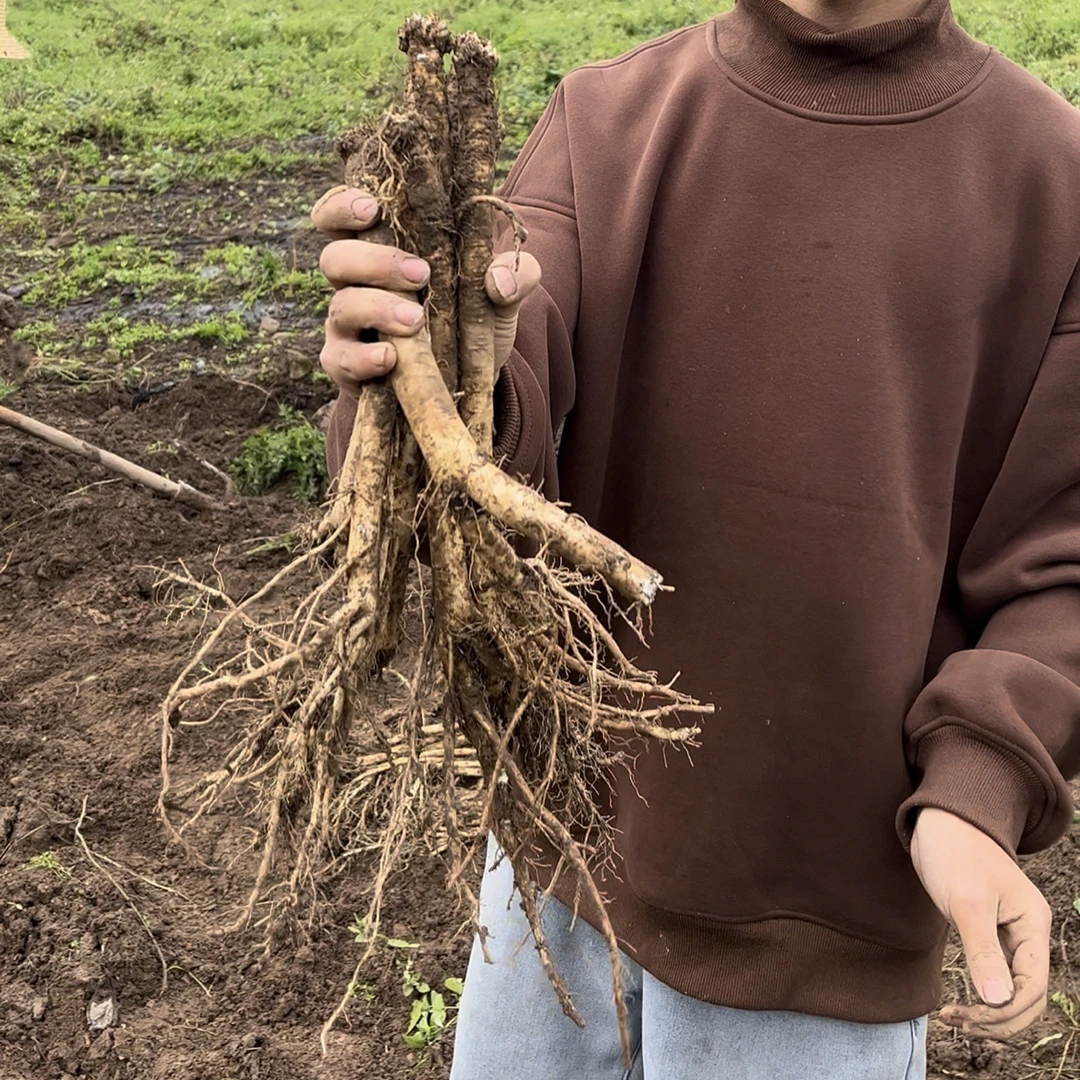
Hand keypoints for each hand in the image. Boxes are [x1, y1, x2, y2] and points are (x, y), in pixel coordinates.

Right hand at [310, 185, 540, 396]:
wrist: (468, 383)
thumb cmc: (471, 321)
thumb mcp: (504, 295)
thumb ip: (517, 275)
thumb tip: (499, 280)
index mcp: (378, 249)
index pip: (337, 215)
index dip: (342, 205)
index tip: (374, 209)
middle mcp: (354, 283)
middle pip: (334, 258)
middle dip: (374, 262)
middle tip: (421, 273)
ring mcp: (346, 326)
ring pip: (340, 307)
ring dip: (377, 309)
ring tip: (417, 320)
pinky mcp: (347, 366)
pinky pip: (339, 359)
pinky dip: (363, 358)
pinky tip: (391, 358)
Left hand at [911, 807, 1050, 1038]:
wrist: (939, 821)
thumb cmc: (954, 853)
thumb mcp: (967, 903)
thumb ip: (984, 953)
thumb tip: (998, 1003)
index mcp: (1032, 925)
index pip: (1033, 986)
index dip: (1005, 1010)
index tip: (968, 1016)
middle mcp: (1028, 933)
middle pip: (1028, 995)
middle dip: (998, 1017)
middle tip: (958, 1023)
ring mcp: (1010, 933)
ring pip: (1013, 989)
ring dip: (990, 1011)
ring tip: (955, 1019)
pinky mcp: (988, 931)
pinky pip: (997, 974)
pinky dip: (983, 994)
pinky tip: (960, 1004)